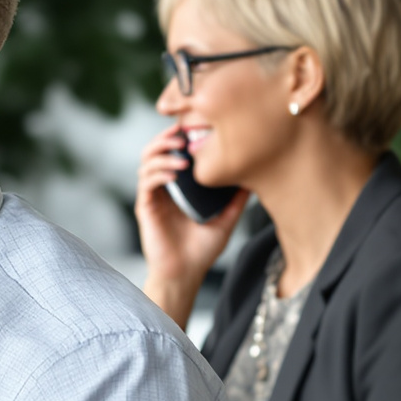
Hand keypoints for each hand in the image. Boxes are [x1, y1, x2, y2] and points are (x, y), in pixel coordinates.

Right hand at [135, 122, 248, 327]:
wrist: (186, 274)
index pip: (174, 152)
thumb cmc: (202, 249)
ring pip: (147, 162)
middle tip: (183, 132)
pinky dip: (158, 172)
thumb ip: (237, 198)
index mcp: (179, 187)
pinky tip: (174, 173)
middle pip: (156, 151)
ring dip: (162, 152)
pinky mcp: (145, 207)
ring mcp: (153, 196)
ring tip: (181, 152)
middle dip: (166, 138)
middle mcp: (163, 187)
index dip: (180, 137)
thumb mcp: (227, 218)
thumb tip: (255, 176)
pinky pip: (146, 183)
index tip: (196, 127)